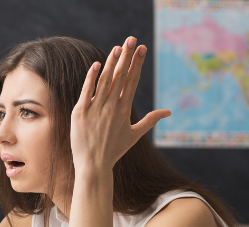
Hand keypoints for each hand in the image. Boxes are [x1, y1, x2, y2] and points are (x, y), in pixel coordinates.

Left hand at [70, 37, 170, 173]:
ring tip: (117, 48)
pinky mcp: (80, 112)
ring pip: (104, 81)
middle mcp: (111, 107)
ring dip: (111, 63)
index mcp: (124, 110)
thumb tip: (168, 112)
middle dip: (126, 57)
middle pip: (120, 77)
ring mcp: (95, 108)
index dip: (136, 64)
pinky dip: (91, 78)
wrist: (93, 165)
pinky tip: (96, 64)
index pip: (132, 81)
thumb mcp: (134, 135)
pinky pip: (86, 91)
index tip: (141, 49)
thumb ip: (150, 120)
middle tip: (131, 39)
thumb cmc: (114, 151)